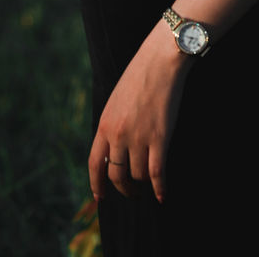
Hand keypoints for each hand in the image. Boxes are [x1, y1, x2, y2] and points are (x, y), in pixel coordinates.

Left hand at [88, 20, 191, 205]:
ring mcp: (138, 137)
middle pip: (116, 175)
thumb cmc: (139, 76)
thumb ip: (112, 125)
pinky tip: (162, 196)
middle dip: (124, 189)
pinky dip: (160, 188)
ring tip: (149, 184)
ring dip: (143, 184)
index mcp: (104, 123)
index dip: (96, 184)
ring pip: (138, 176)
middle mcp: (118, 134)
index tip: (100, 197)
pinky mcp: (159, 138)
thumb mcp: (116, 101)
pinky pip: (156, 173)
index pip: (95, 163)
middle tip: (132, 193)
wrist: (159, 61)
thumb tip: (114, 151)